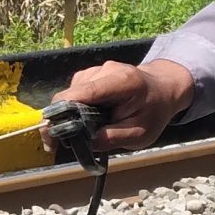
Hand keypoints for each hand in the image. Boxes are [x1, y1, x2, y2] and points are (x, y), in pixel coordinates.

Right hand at [56, 59, 194, 152]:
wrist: (163, 88)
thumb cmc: (154, 112)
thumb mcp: (141, 134)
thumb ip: (114, 137)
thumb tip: (86, 142)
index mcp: (120, 81)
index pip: (84, 92)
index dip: (62, 111)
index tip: (50, 133)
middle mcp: (104, 70)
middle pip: (70, 94)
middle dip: (61, 119)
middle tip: (58, 144)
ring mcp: (95, 70)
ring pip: (70, 95)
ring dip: (69, 115)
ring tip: (82, 131)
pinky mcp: (89, 75)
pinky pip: (74, 94)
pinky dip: (74, 108)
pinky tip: (87, 118)